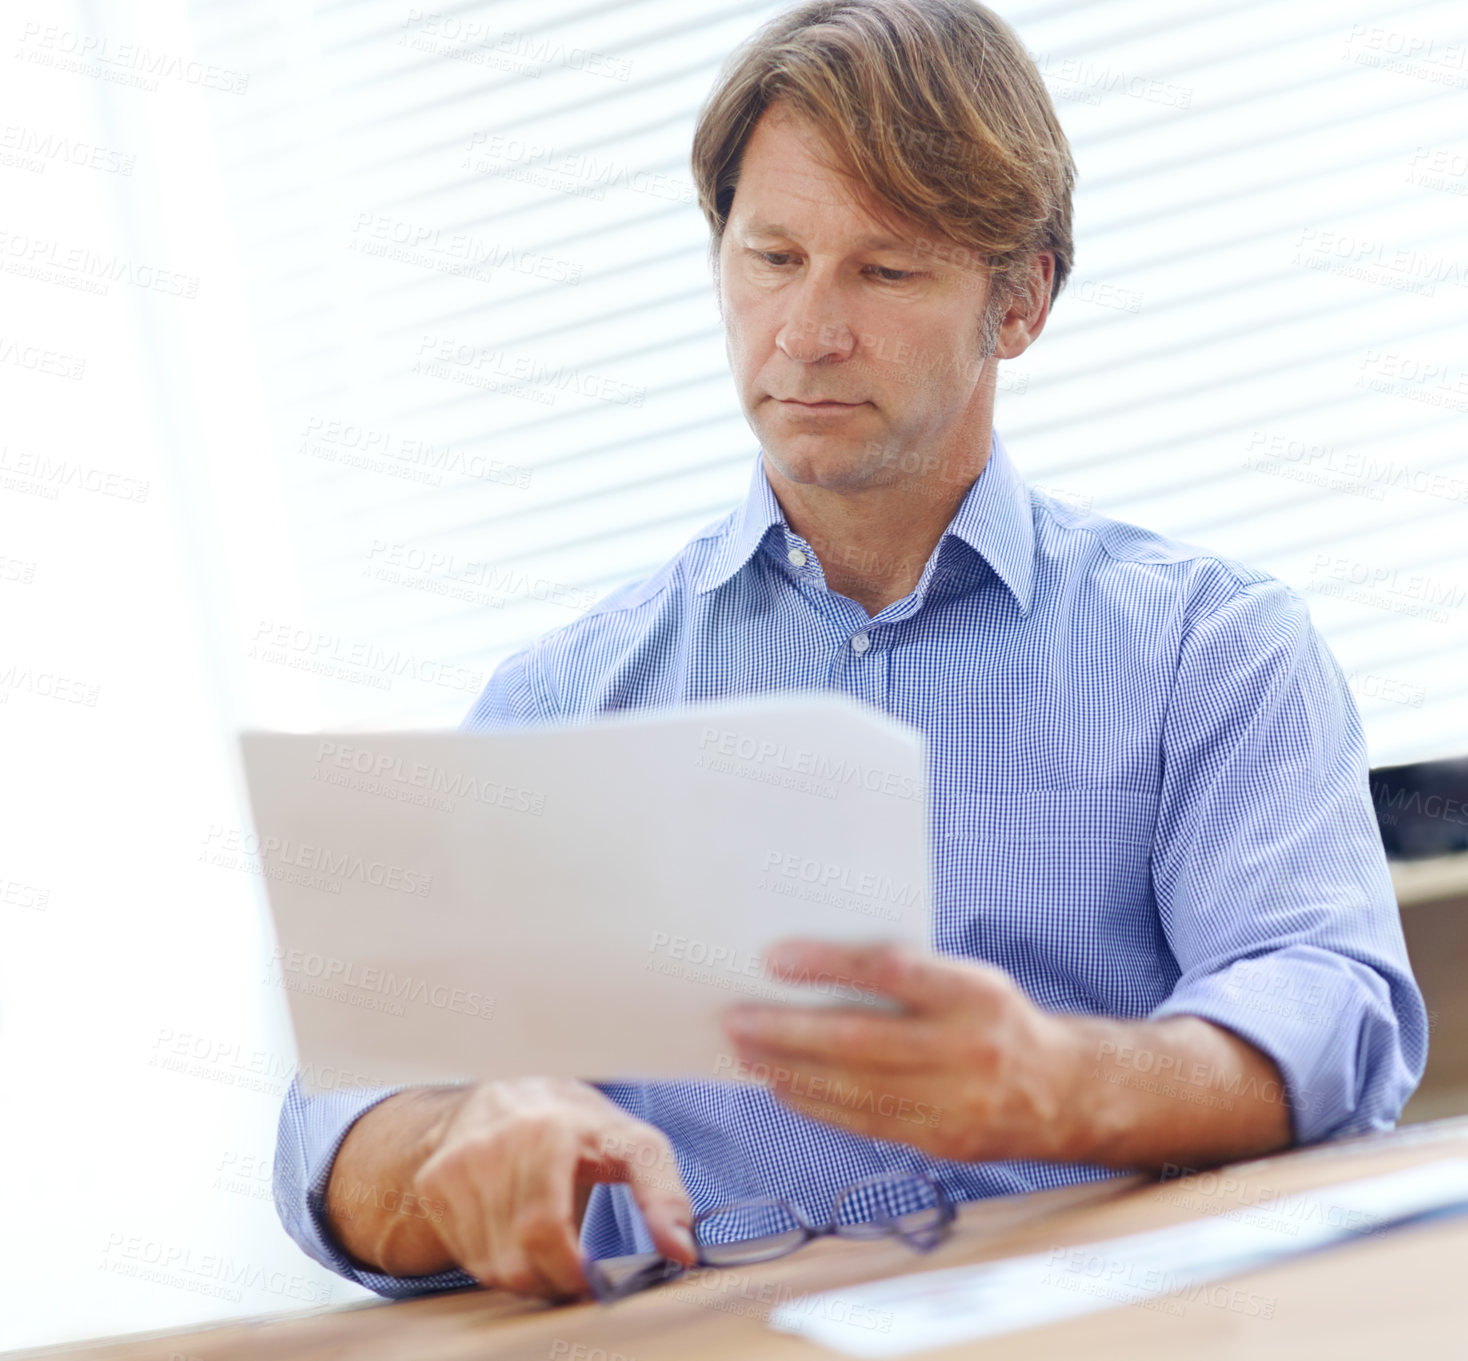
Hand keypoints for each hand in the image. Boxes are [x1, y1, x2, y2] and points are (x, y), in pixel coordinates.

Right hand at [411, 1078, 696, 1297]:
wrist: (508, 1095)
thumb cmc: (578, 1124)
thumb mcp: (632, 1141)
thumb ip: (663, 1193)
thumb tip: (681, 1250)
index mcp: (548, 1130)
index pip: (545, 1226)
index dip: (568, 1268)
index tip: (591, 1280)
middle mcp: (495, 1143)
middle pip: (521, 1255)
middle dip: (558, 1278)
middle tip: (580, 1272)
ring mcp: (458, 1163)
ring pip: (495, 1264)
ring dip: (531, 1276)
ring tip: (553, 1250)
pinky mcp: (435, 1182)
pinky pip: (470, 1257)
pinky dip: (501, 1264)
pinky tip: (519, 1238)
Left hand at [720, 940, 1081, 1162]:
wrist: (1061, 1091)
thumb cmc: (994, 1018)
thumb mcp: (968, 978)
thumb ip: (907, 973)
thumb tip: (813, 967)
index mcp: (977, 993)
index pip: (892, 972)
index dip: (830, 965)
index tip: (775, 958)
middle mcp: (969, 1050)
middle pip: (861, 1041)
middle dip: (788, 1032)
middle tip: (737, 1019)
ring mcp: (957, 1104)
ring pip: (856, 1091)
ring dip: (789, 1072)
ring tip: (746, 1054)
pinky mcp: (944, 1144)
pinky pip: (866, 1124)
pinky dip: (816, 1105)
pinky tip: (783, 1086)